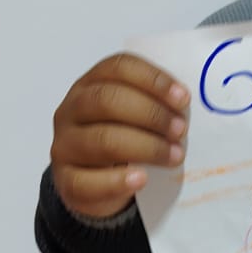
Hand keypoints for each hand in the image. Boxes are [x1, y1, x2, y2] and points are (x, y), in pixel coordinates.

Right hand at [50, 54, 188, 218]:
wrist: (94, 184)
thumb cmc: (122, 142)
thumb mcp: (133, 118)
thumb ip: (153, 106)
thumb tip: (186, 107)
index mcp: (90, 85)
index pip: (118, 68)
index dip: (152, 80)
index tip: (183, 98)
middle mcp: (71, 110)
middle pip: (106, 100)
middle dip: (150, 114)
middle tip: (180, 130)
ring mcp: (65, 145)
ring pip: (102, 140)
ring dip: (146, 147)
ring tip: (174, 156)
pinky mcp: (67, 180)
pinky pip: (88, 181)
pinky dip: (118, 181)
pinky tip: (141, 179)